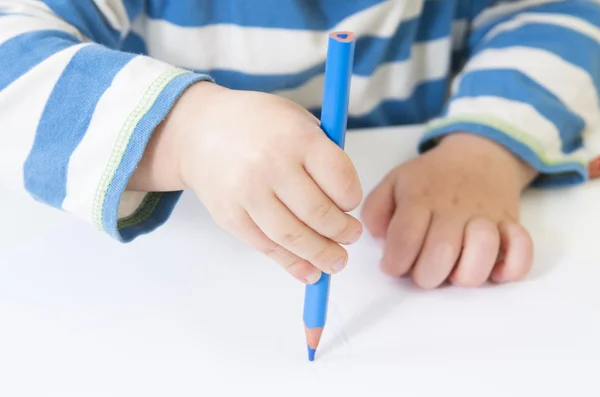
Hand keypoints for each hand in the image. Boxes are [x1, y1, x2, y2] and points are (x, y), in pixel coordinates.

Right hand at [130, 82, 362, 283]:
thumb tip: (346, 206)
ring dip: (321, 255)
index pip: (340, 181)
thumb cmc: (259, 125)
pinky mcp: (230, 216)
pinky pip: (266, 247)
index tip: (351, 205)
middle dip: (342, 233)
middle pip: (319, 214)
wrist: (201, 130)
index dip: (352, 200)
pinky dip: (291, 263)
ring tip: (336, 261)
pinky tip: (308, 270)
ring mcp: (247, 193)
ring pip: (294, 237)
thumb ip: (324, 157)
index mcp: (297, 138)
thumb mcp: (298, 121)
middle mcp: (271, 165)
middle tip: (350, 236)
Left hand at [361, 133, 536, 288]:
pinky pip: (522, 251)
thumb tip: (378, 237)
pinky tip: (494, 268)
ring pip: (482, 255)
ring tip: (455, 269)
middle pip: (440, 254)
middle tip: (422, 271)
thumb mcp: (394, 182)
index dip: (395, 262)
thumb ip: (376, 209)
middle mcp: (454, 208)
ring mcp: (486, 216)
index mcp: (420, 198)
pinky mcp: (512, 224)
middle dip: (426, 275)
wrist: (478, 154)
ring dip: (465, 273)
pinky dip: (512, 267)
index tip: (393, 266)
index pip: (405, 238)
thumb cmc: (431, 178)